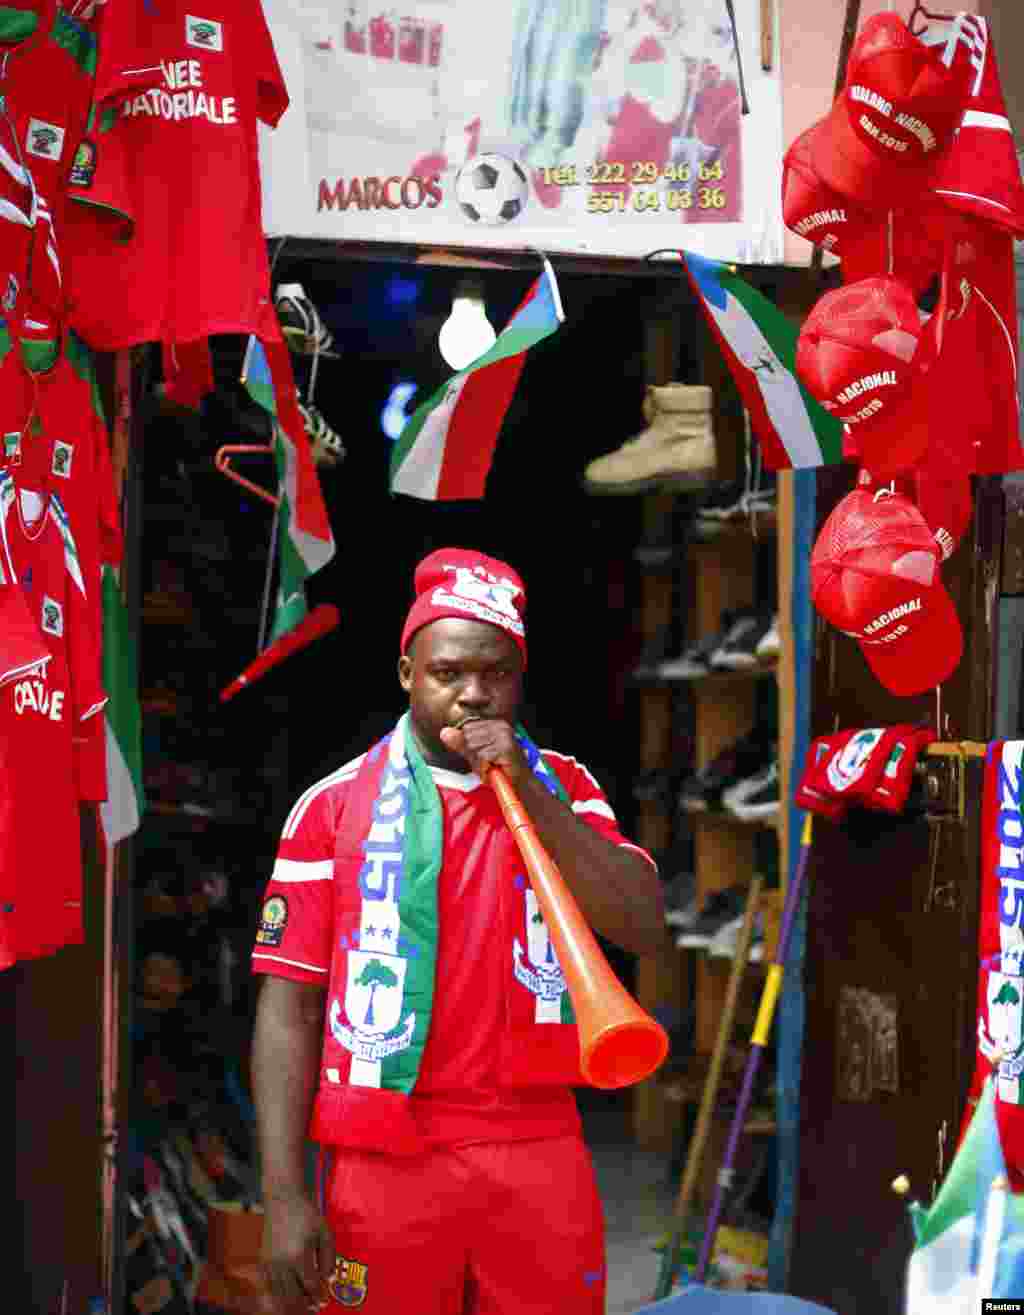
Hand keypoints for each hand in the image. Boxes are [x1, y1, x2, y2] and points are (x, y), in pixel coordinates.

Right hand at [262, 1192, 334, 1314]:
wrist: (282, 1200)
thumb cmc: (306, 1214)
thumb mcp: (324, 1231)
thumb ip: (328, 1257)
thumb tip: (328, 1279)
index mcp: (299, 1255)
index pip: (310, 1285)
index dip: (318, 1296)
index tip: (324, 1301)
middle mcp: (282, 1263)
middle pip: (292, 1295)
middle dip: (305, 1305)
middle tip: (315, 1308)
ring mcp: (269, 1263)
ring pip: (279, 1294)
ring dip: (291, 1304)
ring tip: (302, 1306)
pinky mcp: (262, 1261)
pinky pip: (268, 1286)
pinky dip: (276, 1296)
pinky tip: (284, 1299)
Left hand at [439, 718, 529, 787]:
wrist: (521, 786)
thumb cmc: (500, 770)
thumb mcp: (477, 755)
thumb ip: (461, 744)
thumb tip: (444, 732)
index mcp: (494, 724)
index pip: (466, 729)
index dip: (469, 748)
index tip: (484, 757)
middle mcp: (500, 726)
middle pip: (468, 738)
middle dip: (474, 757)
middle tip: (489, 765)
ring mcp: (504, 736)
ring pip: (474, 749)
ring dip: (480, 765)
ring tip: (493, 768)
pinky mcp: (506, 747)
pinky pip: (482, 758)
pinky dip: (485, 770)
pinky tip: (496, 771)